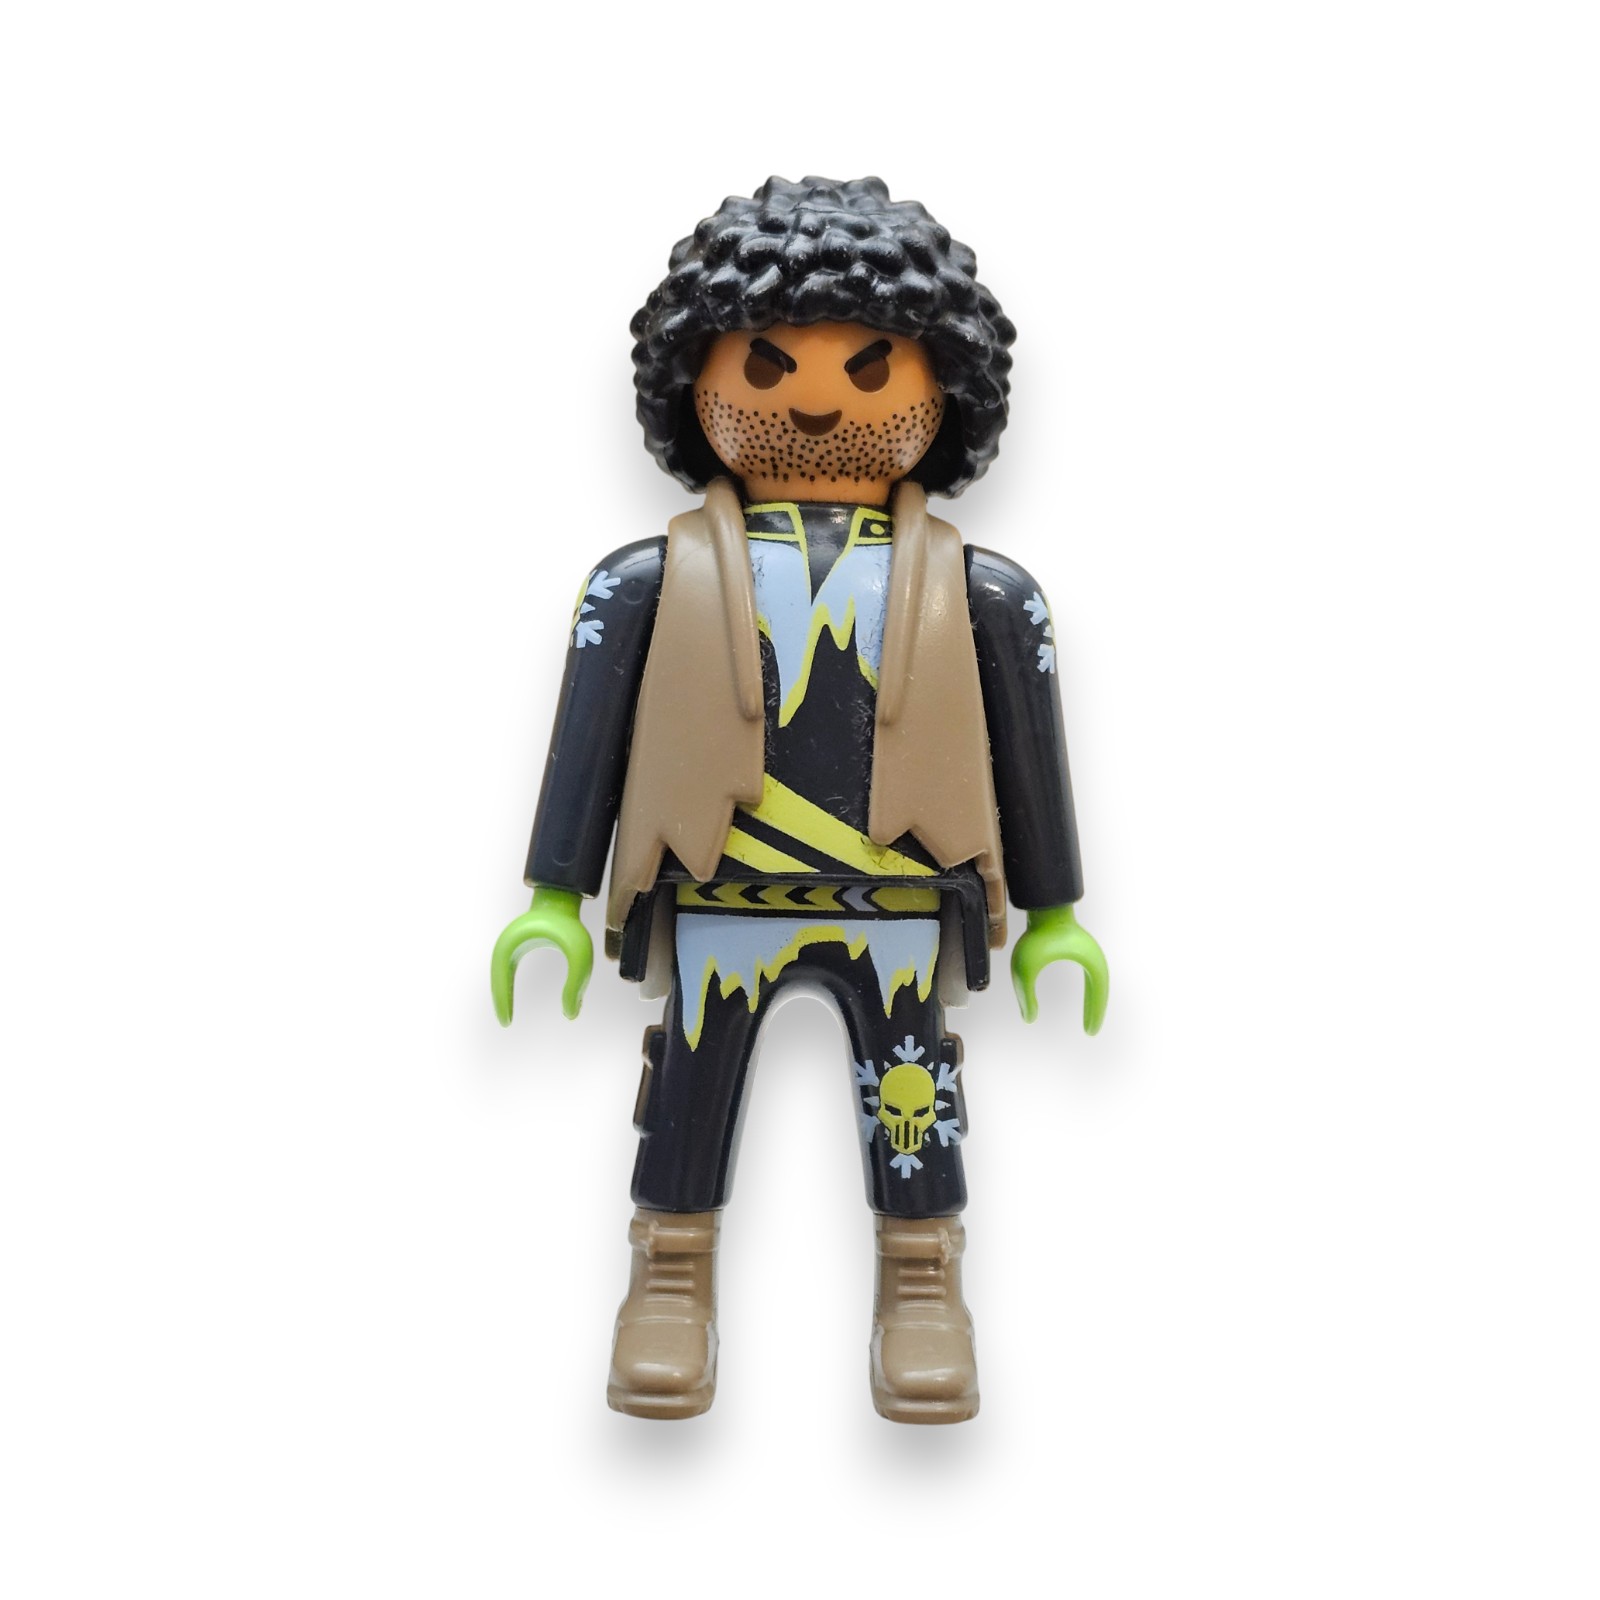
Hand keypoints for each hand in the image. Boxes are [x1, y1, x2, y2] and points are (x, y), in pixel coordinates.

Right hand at [490, 886, 593, 1023]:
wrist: (561, 898)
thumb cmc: (569, 924)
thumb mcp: (579, 956)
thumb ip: (577, 985)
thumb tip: (571, 1014)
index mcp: (516, 946)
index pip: (502, 979)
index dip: (503, 1002)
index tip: (507, 1022)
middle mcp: (509, 946)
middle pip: (498, 979)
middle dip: (500, 1001)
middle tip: (505, 1023)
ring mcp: (513, 945)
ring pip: (501, 976)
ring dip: (503, 994)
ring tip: (508, 1016)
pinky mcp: (519, 946)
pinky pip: (508, 971)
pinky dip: (507, 987)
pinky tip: (514, 1001)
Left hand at [1010, 904, 1107, 1033]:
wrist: (1042, 907)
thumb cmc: (1036, 933)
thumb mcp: (1025, 968)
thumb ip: (1025, 994)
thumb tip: (1029, 1019)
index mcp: (1090, 962)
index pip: (1098, 994)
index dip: (1095, 1014)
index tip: (1090, 1032)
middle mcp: (1093, 958)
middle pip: (1100, 991)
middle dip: (1095, 1011)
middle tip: (1091, 1031)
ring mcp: (1088, 952)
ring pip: (1097, 984)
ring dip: (1093, 1001)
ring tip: (1089, 1020)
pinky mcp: (1080, 949)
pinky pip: (1089, 975)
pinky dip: (1089, 990)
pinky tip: (1084, 999)